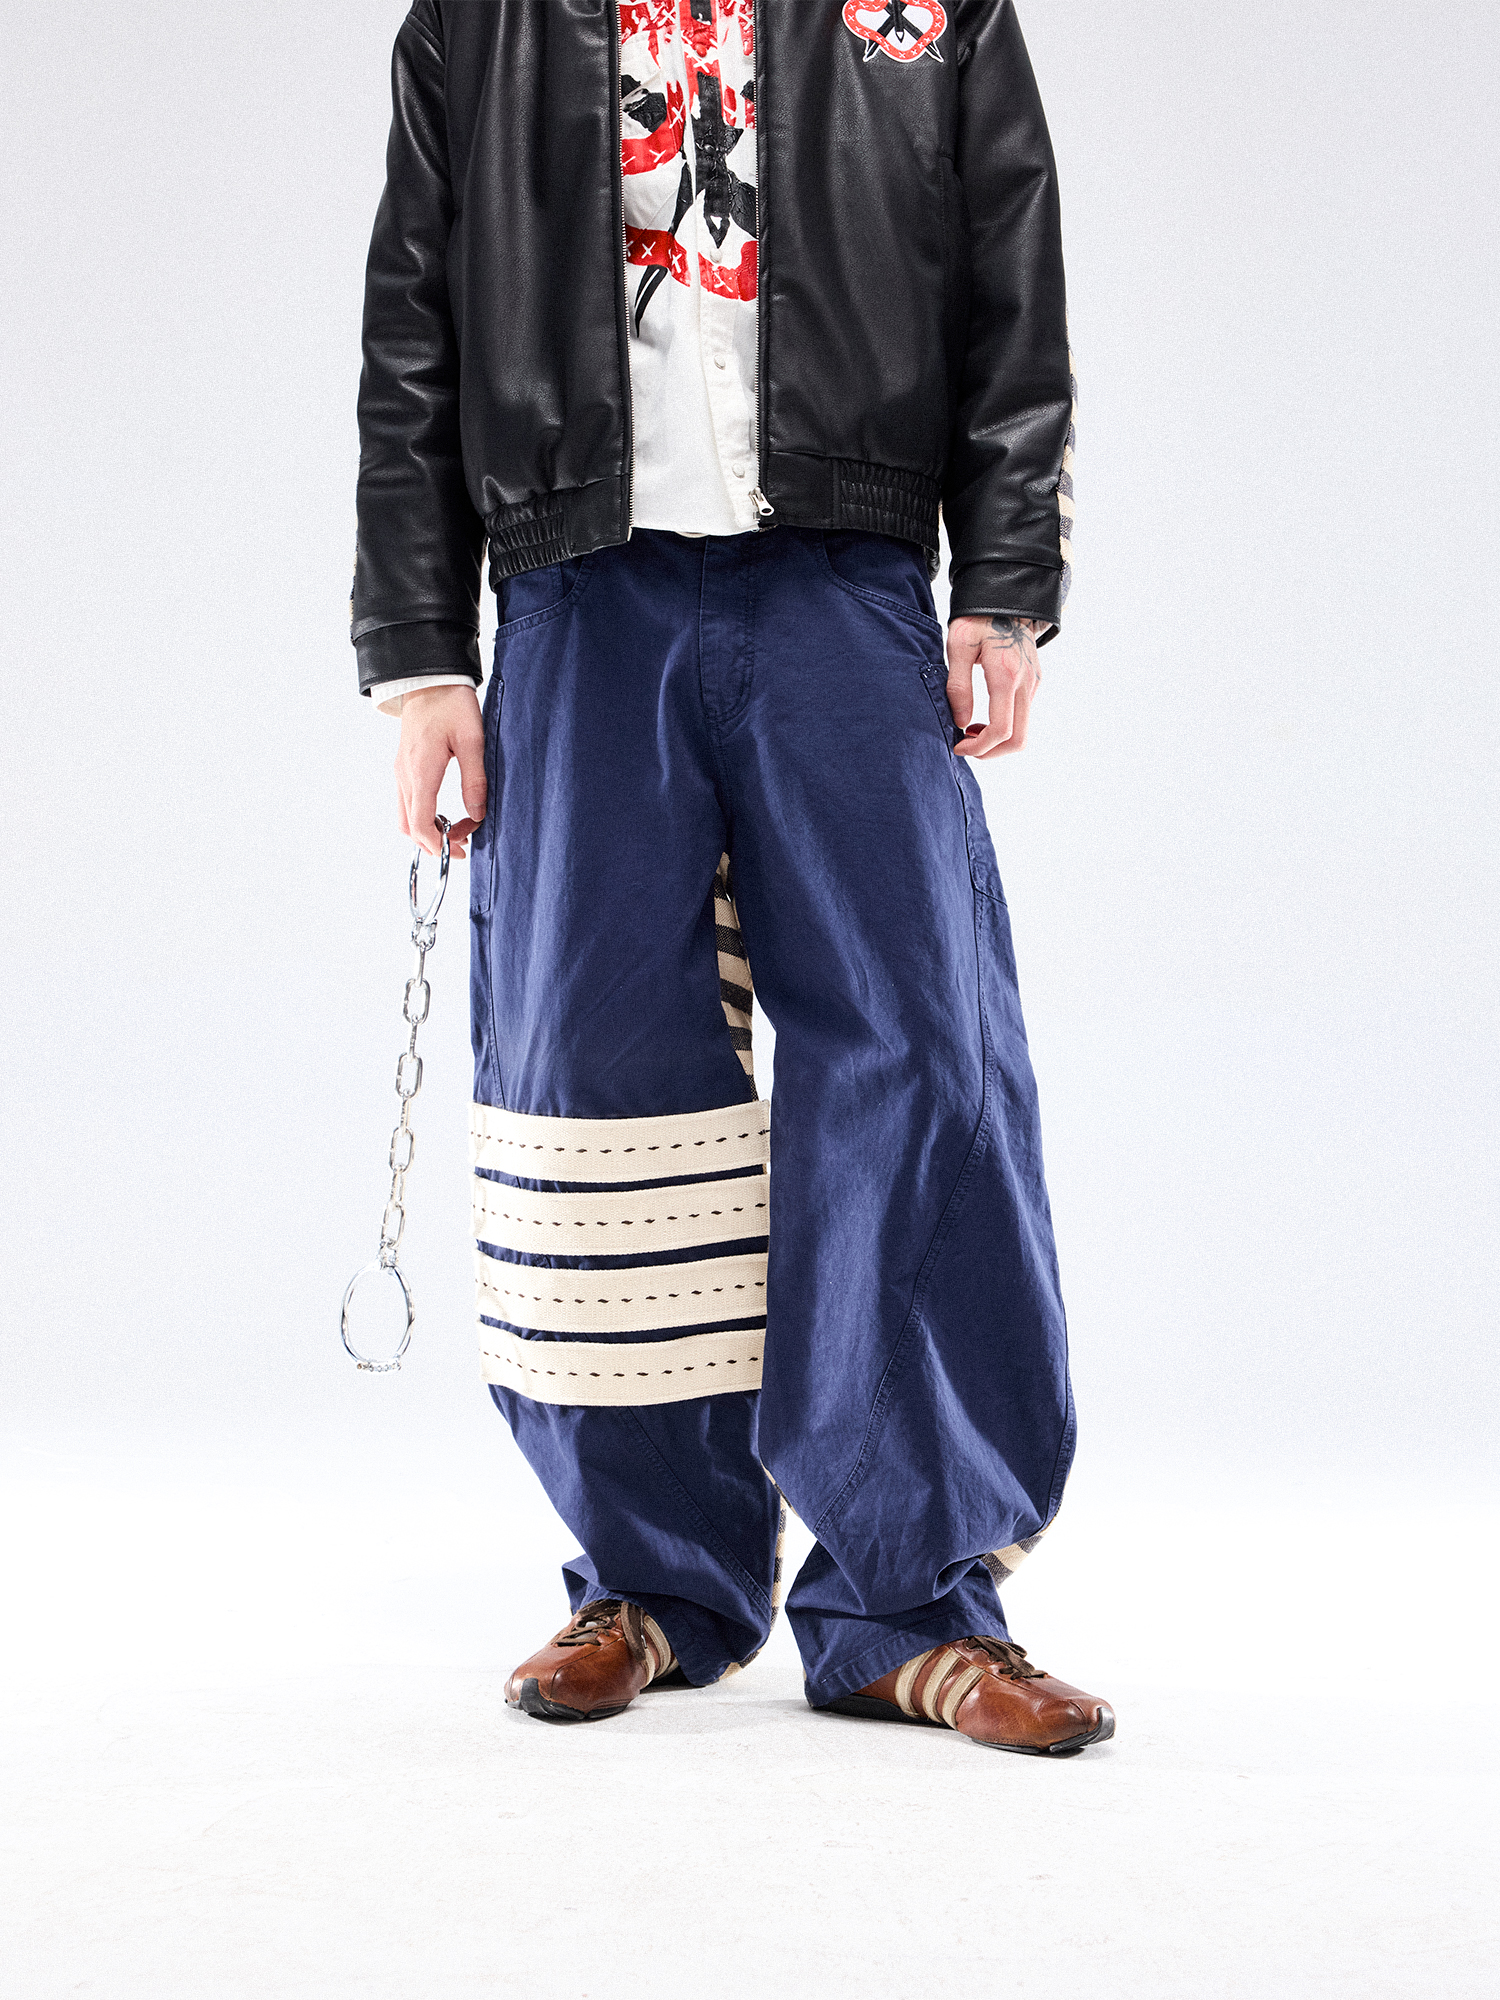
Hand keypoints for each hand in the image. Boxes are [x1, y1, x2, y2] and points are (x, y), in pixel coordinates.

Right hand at [395, 684, 486, 858]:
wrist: (429, 678)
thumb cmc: (451, 704)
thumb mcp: (473, 740)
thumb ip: (475, 780)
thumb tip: (478, 814)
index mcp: (421, 771)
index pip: (420, 823)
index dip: (438, 845)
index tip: (460, 852)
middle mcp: (405, 775)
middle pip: (408, 826)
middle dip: (434, 842)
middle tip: (464, 843)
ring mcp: (401, 771)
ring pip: (405, 816)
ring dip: (428, 830)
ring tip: (458, 828)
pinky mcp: (404, 766)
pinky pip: (408, 801)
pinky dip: (423, 816)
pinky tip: (445, 813)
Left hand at [945, 615, 1042, 757]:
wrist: (1005, 598)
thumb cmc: (977, 619)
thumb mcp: (958, 647)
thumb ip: (958, 686)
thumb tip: (960, 722)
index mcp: (1006, 675)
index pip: (1001, 730)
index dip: (979, 747)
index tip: (958, 746)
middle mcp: (1026, 683)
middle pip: (1019, 739)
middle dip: (991, 751)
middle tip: (965, 745)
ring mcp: (1033, 683)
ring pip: (1023, 730)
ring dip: (997, 740)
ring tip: (970, 729)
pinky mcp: (1034, 682)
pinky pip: (1023, 716)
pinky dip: (1004, 726)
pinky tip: (982, 717)